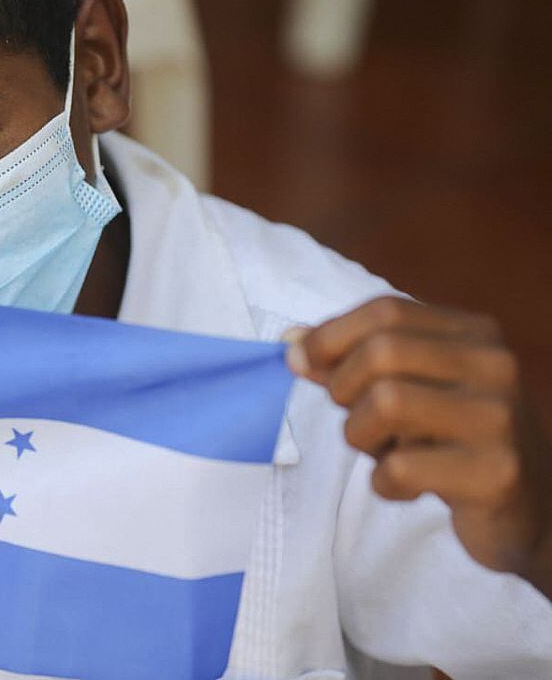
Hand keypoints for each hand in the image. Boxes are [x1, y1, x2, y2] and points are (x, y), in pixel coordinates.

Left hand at [286, 297, 551, 596]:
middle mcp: (493, 365)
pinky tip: (407, 487)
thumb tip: (292, 342)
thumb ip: (351, 362)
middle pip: (382, 352)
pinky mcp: (495, 473)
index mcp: (473, 333)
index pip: (386, 311)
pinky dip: (384, 482)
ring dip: (362, 436)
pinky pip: (400, 467)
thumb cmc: (454, 440)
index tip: (300, 359)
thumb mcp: (409, 388)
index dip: (330, 335)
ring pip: (386, 402)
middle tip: (355, 418)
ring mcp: (499, 419)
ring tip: (384, 453)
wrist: (533, 509)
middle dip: (344, 388)